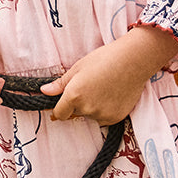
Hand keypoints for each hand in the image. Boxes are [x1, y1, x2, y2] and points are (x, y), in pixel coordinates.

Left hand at [39, 26, 177, 125]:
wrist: (132, 61)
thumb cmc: (104, 59)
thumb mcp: (78, 67)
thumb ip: (60, 84)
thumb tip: (45, 91)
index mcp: (74, 95)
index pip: (60, 113)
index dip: (60, 108)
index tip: (63, 103)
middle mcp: (86, 108)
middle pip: (76, 113)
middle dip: (78, 103)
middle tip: (90, 86)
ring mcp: (102, 115)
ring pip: (91, 115)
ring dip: (93, 107)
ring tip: (103, 88)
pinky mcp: (116, 118)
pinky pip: (104, 118)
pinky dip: (105, 110)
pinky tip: (112, 95)